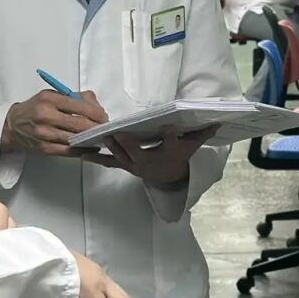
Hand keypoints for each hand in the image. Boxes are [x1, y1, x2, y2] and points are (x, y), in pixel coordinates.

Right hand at [3, 89, 108, 156]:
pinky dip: (82, 150)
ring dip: (91, 139)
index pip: (80, 106)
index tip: (104, 116)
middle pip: (80, 124)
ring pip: (76, 138)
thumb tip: (96, 105)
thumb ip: (74, 97)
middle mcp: (46, 116)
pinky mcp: (45, 148)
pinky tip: (91, 148)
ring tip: (100, 136)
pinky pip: (68, 151)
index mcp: (49, 99)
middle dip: (97, 127)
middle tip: (105, 127)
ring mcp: (45, 134)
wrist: (11, 126)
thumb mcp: (50, 95)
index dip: (97, 113)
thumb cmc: (34, 109)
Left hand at [81, 127, 216, 188]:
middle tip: (118, 133)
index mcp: (168, 153)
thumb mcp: (191, 147)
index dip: (171, 136)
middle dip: (127, 144)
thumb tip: (218, 121)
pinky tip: (80, 152)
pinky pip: (107, 161)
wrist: (167, 176)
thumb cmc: (178, 157)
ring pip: (119, 157)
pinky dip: (94, 157)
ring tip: (95, 139)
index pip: (171, 143)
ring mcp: (133, 165)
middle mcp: (149, 161)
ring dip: (107, 148)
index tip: (170, 128)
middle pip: (137, 152)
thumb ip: (202, 133)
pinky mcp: (123, 164)